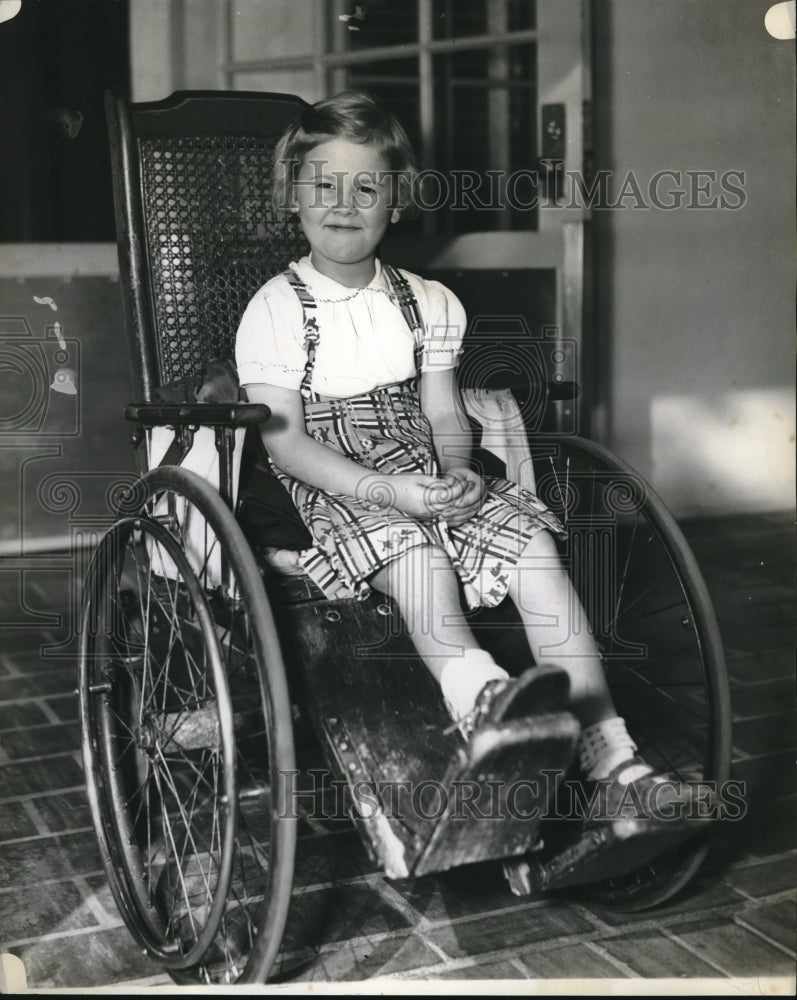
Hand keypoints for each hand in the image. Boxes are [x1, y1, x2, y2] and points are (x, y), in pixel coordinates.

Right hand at [356, 472, 470, 520]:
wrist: (384, 492)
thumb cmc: (401, 481)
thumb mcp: (420, 478)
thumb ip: (436, 483)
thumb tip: (451, 485)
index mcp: (425, 499)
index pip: (448, 496)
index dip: (459, 489)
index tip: (464, 481)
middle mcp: (426, 510)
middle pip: (449, 506)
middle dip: (460, 497)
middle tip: (466, 486)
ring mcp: (424, 515)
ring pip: (446, 512)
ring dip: (455, 504)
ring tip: (461, 492)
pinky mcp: (422, 516)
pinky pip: (439, 514)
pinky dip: (448, 509)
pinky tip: (452, 500)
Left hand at [437, 466, 484, 525]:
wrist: (459, 478)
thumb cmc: (456, 474)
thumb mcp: (454, 472)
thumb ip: (451, 480)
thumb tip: (446, 489)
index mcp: (479, 483)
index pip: (476, 495)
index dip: (465, 501)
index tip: (454, 504)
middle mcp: (482, 494)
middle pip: (473, 506)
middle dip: (458, 511)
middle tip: (445, 512)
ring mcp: (479, 503)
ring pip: (470, 514)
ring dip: (456, 517)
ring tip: (443, 517)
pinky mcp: (474, 510)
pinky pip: (467, 518)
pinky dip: (456, 521)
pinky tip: (447, 520)